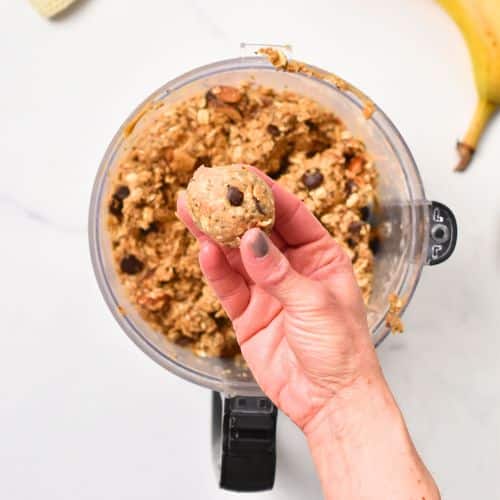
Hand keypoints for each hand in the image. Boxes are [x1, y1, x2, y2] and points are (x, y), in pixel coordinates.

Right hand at [177, 168, 380, 428]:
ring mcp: (267, 290)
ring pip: (236, 255)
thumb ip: (278, 272)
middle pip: (257, 231)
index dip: (267, 192)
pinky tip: (204, 250)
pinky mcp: (248, 313)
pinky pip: (228, 286)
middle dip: (232, 210)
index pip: (291, 215)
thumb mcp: (315, 303)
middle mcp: (291, 269)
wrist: (329, 400)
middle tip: (206, 189)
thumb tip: (252, 240)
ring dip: (214, 235)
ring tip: (191, 212)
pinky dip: (215, 269)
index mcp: (320, 257)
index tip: (243, 174)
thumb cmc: (342, 351)